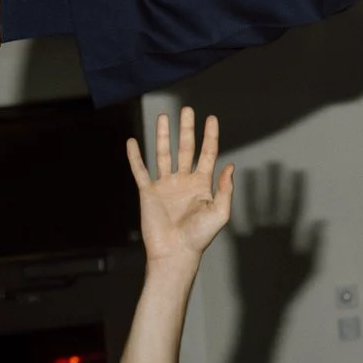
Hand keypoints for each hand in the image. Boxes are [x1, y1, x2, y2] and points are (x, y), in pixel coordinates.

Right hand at [126, 108, 236, 267]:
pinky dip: (135, 156)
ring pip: (163, 154)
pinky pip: (140, 170)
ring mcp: (165, 185)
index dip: (210, 135)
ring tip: (163, 116)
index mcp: (202, 184)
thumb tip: (230, 165)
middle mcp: (183, 181)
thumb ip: (225, 189)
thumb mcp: (220, 212)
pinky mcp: (148, 192)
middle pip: (185, 148)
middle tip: (186, 109)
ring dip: (163, 135)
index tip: (211, 118)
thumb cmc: (199, 237)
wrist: (175, 252)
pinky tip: (132, 142)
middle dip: (186, 129)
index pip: (207, 153)